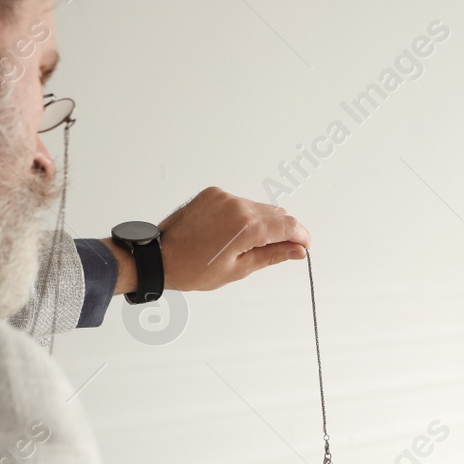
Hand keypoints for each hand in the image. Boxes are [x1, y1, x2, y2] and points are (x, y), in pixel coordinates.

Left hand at [107, 187, 310, 294]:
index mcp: (245, 226)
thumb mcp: (238, 270)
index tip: (305, 246)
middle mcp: (237, 204)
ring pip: (258, 208)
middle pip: (276, 214)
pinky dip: (243, 216)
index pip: (287, 225)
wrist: (159, 257)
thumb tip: (298, 251)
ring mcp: (224, 196)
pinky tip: (230, 233)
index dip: (301, 236)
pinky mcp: (213, 193)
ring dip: (262, 224)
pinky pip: (239, 202)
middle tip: (279, 251)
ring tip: (246, 245)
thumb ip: (272, 255)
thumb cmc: (193, 269)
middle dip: (282, 231)